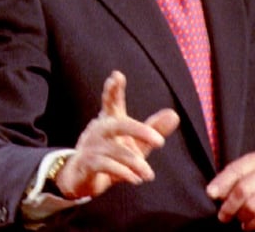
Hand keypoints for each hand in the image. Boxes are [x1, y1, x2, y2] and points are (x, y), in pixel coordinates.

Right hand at [55, 70, 179, 198]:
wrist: (80, 178)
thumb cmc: (111, 157)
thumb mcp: (135, 145)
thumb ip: (152, 131)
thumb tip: (174, 114)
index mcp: (109, 121)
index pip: (111, 102)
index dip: (113, 90)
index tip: (117, 75)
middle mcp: (98, 130)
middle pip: (118, 125)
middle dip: (139, 131)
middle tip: (160, 142)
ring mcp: (91, 146)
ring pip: (116, 150)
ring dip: (135, 163)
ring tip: (149, 175)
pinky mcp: (86, 163)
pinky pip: (105, 165)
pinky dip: (123, 172)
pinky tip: (135, 179)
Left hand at [207, 150, 254, 229]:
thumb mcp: (252, 174)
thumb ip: (234, 179)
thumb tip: (213, 192)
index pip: (235, 170)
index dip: (221, 183)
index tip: (211, 193)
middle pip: (242, 189)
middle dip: (229, 205)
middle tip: (223, 215)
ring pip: (252, 205)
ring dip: (241, 216)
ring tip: (238, 219)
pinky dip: (252, 224)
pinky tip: (248, 225)